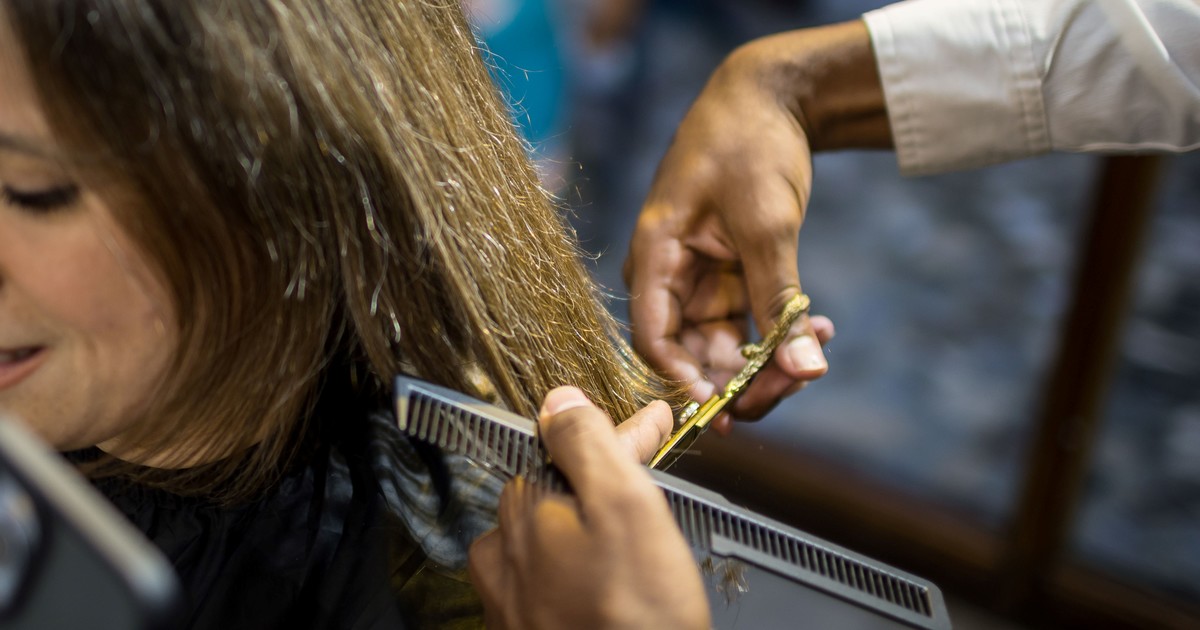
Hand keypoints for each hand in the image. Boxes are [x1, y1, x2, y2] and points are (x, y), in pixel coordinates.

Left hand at [468, 387, 708, 629]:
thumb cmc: (636, 617)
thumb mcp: (627, 507)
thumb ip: (589, 445)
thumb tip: (560, 399)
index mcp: (522, 511)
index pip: (568, 449)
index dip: (619, 436)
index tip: (651, 426)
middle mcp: (502, 553)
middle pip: (556, 491)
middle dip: (598, 478)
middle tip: (645, 472)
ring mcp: (509, 599)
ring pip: (551, 538)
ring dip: (587, 526)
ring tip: (633, 541)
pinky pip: (550, 583)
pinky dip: (580, 571)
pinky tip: (609, 585)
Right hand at [625, 21, 883, 428]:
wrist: (769, 98)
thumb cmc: (749, 146)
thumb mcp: (767, 225)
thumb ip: (780, 302)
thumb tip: (805, 371)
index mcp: (657, 255)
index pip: (653, 337)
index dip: (682, 380)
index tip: (725, 407)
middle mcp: (671, 275)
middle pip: (692, 353)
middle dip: (742, 378)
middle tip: (796, 382)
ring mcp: (701, 279)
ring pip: (725, 348)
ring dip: (770, 359)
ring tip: (820, 344)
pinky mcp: (730, 277)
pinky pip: (750, 325)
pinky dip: (783, 333)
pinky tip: (822, 330)